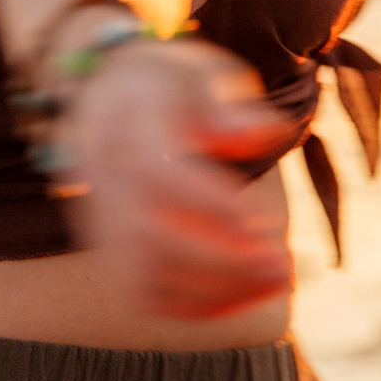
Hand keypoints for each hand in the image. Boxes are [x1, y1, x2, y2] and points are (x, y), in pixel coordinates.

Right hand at [56, 38, 295, 319]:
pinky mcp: (109, 251)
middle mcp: (104, 177)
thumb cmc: (169, 88)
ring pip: (143, 275)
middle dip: (220, 259)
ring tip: (276, 278)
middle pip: (147, 233)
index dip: (211, 205)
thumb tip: (260, 132)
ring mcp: (101, 220)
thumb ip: (228, 106)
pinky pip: (144, 296)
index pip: (158, 173)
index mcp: (127, 124)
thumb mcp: (201, 73)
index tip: (263, 221)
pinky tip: (247, 293)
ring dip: (214, 289)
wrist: (107, 98)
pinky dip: (196, 306)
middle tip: (280, 262)